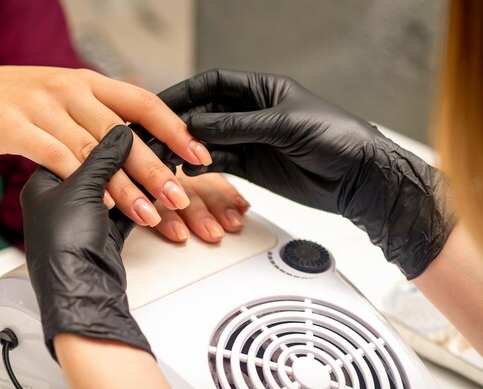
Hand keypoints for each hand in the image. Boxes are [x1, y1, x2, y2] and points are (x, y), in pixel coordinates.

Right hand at [0, 66, 210, 222]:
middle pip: (121, 133)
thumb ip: (103, 122)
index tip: (199, 154)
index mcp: (88, 83)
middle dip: (155, 168)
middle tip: (179, 196)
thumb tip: (144, 146)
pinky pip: (54, 157)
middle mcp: (69, 90)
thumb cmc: (22, 107)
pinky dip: (80, 182)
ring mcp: (40, 106)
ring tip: (149, 213)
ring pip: (92, 151)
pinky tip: (99, 206)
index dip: (173, 128)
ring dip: (123, 186)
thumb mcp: (68, 105)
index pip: (141, 103)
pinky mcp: (13, 126)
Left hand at [20, 125, 149, 356]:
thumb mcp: (82, 189)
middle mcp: (62, 198)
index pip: (75, 144)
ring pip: (117, 188)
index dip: (102, 131)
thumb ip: (102, 157)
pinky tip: (158, 189)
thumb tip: (121, 131)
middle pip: (99, 166)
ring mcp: (84, 216)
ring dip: (139, 180)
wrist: (79, 290)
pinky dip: (143, 200)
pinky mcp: (104, 233)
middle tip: (150, 141)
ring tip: (159, 164)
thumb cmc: (64, 245)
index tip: (128, 121)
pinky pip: (127, 209)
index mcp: (44, 181)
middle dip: (127, 157)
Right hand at [158, 69, 454, 278]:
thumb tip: (195, 127)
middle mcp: (252, 113)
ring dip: (187, 148)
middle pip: (205, 114)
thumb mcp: (284, 125)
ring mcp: (251, 141)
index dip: (184, 93)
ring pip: (208, 141)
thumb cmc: (336, 137)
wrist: (359, 178)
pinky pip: (221, 163)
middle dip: (180, 124)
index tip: (159, 104)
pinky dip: (203, 166)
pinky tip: (189, 169)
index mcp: (262, 90)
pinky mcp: (253, 167)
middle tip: (154, 136)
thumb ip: (238, 126)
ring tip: (166, 156)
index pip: (213, 85)